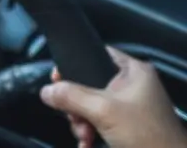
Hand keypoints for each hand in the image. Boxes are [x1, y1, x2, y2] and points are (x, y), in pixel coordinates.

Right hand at [40, 46, 186, 147]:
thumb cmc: (147, 135)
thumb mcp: (103, 111)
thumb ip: (72, 96)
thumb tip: (47, 91)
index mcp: (133, 71)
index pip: (96, 55)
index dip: (74, 65)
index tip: (58, 79)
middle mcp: (131, 85)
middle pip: (88, 84)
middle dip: (76, 105)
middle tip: (75, 117)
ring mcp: (129, 106)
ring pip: (90, 105)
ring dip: (81, 122)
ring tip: (84, 136)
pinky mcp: (127, 125)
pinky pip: (98, 121)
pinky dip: (90, 131)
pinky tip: (87, 142)